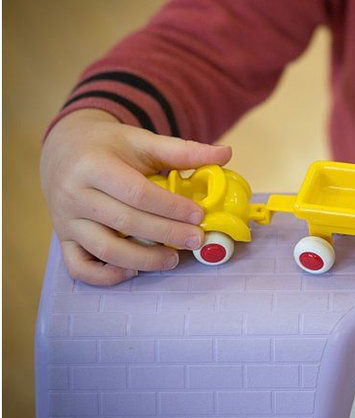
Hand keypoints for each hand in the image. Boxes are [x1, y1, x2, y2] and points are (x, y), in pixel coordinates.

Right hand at [40, 109, 231, 284]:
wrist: (65, 149)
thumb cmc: (110, 146)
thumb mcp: (143, 141)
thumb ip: (182, 150)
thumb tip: (225, 153)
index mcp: (94, 166)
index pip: (136, 192)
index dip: (170, 207)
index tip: (199, 215)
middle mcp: (75, 195)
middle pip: (125, 222)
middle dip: (166, 234)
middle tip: (197, 240)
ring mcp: (66, 221)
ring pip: (104, 249)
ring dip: (143, 259)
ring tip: (174, 258)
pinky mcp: (65, 239)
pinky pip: (80, 267)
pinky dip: (106, 276)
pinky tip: (134, 271)